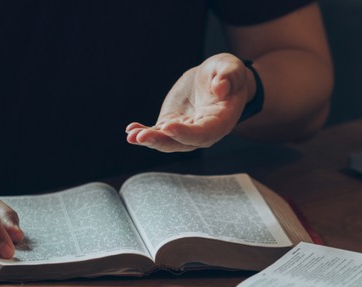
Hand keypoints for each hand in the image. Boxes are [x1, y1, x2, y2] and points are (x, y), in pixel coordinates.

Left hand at [126, 53, 253, 151]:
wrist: (216, 79)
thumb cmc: (227, 73)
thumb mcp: (231, 67)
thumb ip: (229, 76)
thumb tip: (220, 87)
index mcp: (221, 121)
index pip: (204, 133)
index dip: (186, 133)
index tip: (168, 126)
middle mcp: (203, 132)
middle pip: (181, 143)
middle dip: (160, 141)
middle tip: (141, 136)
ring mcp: (186, 131)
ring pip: (167, 141)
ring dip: (149, 139)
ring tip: (132, 135)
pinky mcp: (172, 125)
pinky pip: (158, 132)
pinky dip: (144, 132)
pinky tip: (130, 130)